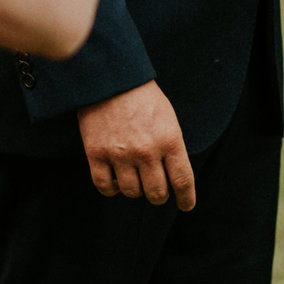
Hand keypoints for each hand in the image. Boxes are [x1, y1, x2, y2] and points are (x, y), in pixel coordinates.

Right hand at [78, 80, 195, 209]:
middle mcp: (147, 151)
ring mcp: (120, 154)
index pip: (183, 181)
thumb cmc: (142, 97)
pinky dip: (111, 189)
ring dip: (135, 190)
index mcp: (170, 140)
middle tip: (155, 189)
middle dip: (158, 195)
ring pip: (132, 192)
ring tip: (134, 178)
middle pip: (157, 193)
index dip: (186, 199)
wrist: (109, 78)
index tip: (186, 205)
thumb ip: (172, 147)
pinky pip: (105, 187)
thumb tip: (173, 176)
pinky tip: (115, 181)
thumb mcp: (168, 118)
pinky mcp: (96, 154)